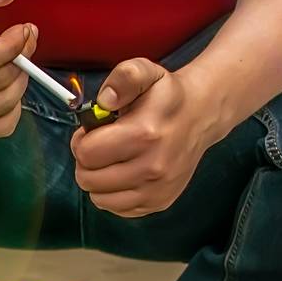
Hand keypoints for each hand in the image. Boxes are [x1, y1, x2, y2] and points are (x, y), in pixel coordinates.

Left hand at [71, 60, 224, 217]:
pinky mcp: (159, 202)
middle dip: (86, 161)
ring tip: (111, 160)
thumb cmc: (166, 96)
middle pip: (88, 179)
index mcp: (144, 134)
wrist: (200, 115)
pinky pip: (117, 208)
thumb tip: (104, 101)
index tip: (91, 132)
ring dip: (97, 180)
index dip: (81, 140)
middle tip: (100, 147)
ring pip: (99, 198)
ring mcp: (157, 189)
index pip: (87, 153)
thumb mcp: (145, 72)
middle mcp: (152, 167)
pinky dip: (112, 194)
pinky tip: (122, 174)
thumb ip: (123, 78)